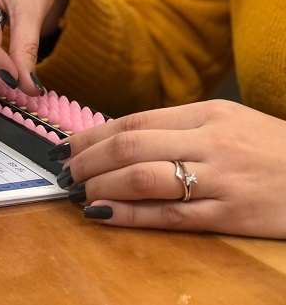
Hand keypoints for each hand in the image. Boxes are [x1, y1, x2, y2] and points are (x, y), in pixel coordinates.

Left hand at [54, 100, 285, 237]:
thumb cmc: (270, 148)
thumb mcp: (227, 122)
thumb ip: (177, 128)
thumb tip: (120, 140)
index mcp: (206, 113)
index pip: (134, 120)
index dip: (93, 135)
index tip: (67, 145)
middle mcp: (209, 141)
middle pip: (131, 146)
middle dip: (88, 159)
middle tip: (64, 171)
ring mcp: (220, 179)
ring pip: (144, 178)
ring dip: (101, 185)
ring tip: (77, 191)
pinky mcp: (229, 214)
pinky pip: (168, 214)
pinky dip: (129, 214)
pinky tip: (103, 213)